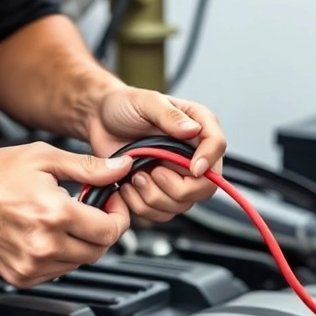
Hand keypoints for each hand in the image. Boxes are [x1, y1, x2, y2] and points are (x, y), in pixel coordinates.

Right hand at [0, 142, 133, 287]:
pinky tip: (50, 233)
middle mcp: (44, 245)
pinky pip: (58, 271)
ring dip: (83, 242)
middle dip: (104, 229)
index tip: (113, 203)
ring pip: (80, 263)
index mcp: (53, 214)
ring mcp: (32, 265)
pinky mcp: (21, 277)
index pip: (110, 230)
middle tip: (95, 209)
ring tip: (67, 218)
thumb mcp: (43, 157)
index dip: (119, 215)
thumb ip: (88, 167)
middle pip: (99, 250)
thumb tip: (120, 168)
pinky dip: (63, 255)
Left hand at [85, 87, 226, 222]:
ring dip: (154, 198)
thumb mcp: (146, 102)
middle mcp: (192, 154)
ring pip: (182, 205)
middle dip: (175, 188)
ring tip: (135, 177)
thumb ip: (169, 115)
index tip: (192, 168)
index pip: (217, 146)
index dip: (208, 161)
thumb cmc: (123, 105)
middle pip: (205, 187)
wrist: (98, 121)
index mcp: (197, 127)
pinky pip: (162, 213)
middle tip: (151, 172)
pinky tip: (129, 188)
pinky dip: (142, 206)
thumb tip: (192, 130)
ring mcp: (176, 176)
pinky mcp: (160, 192)